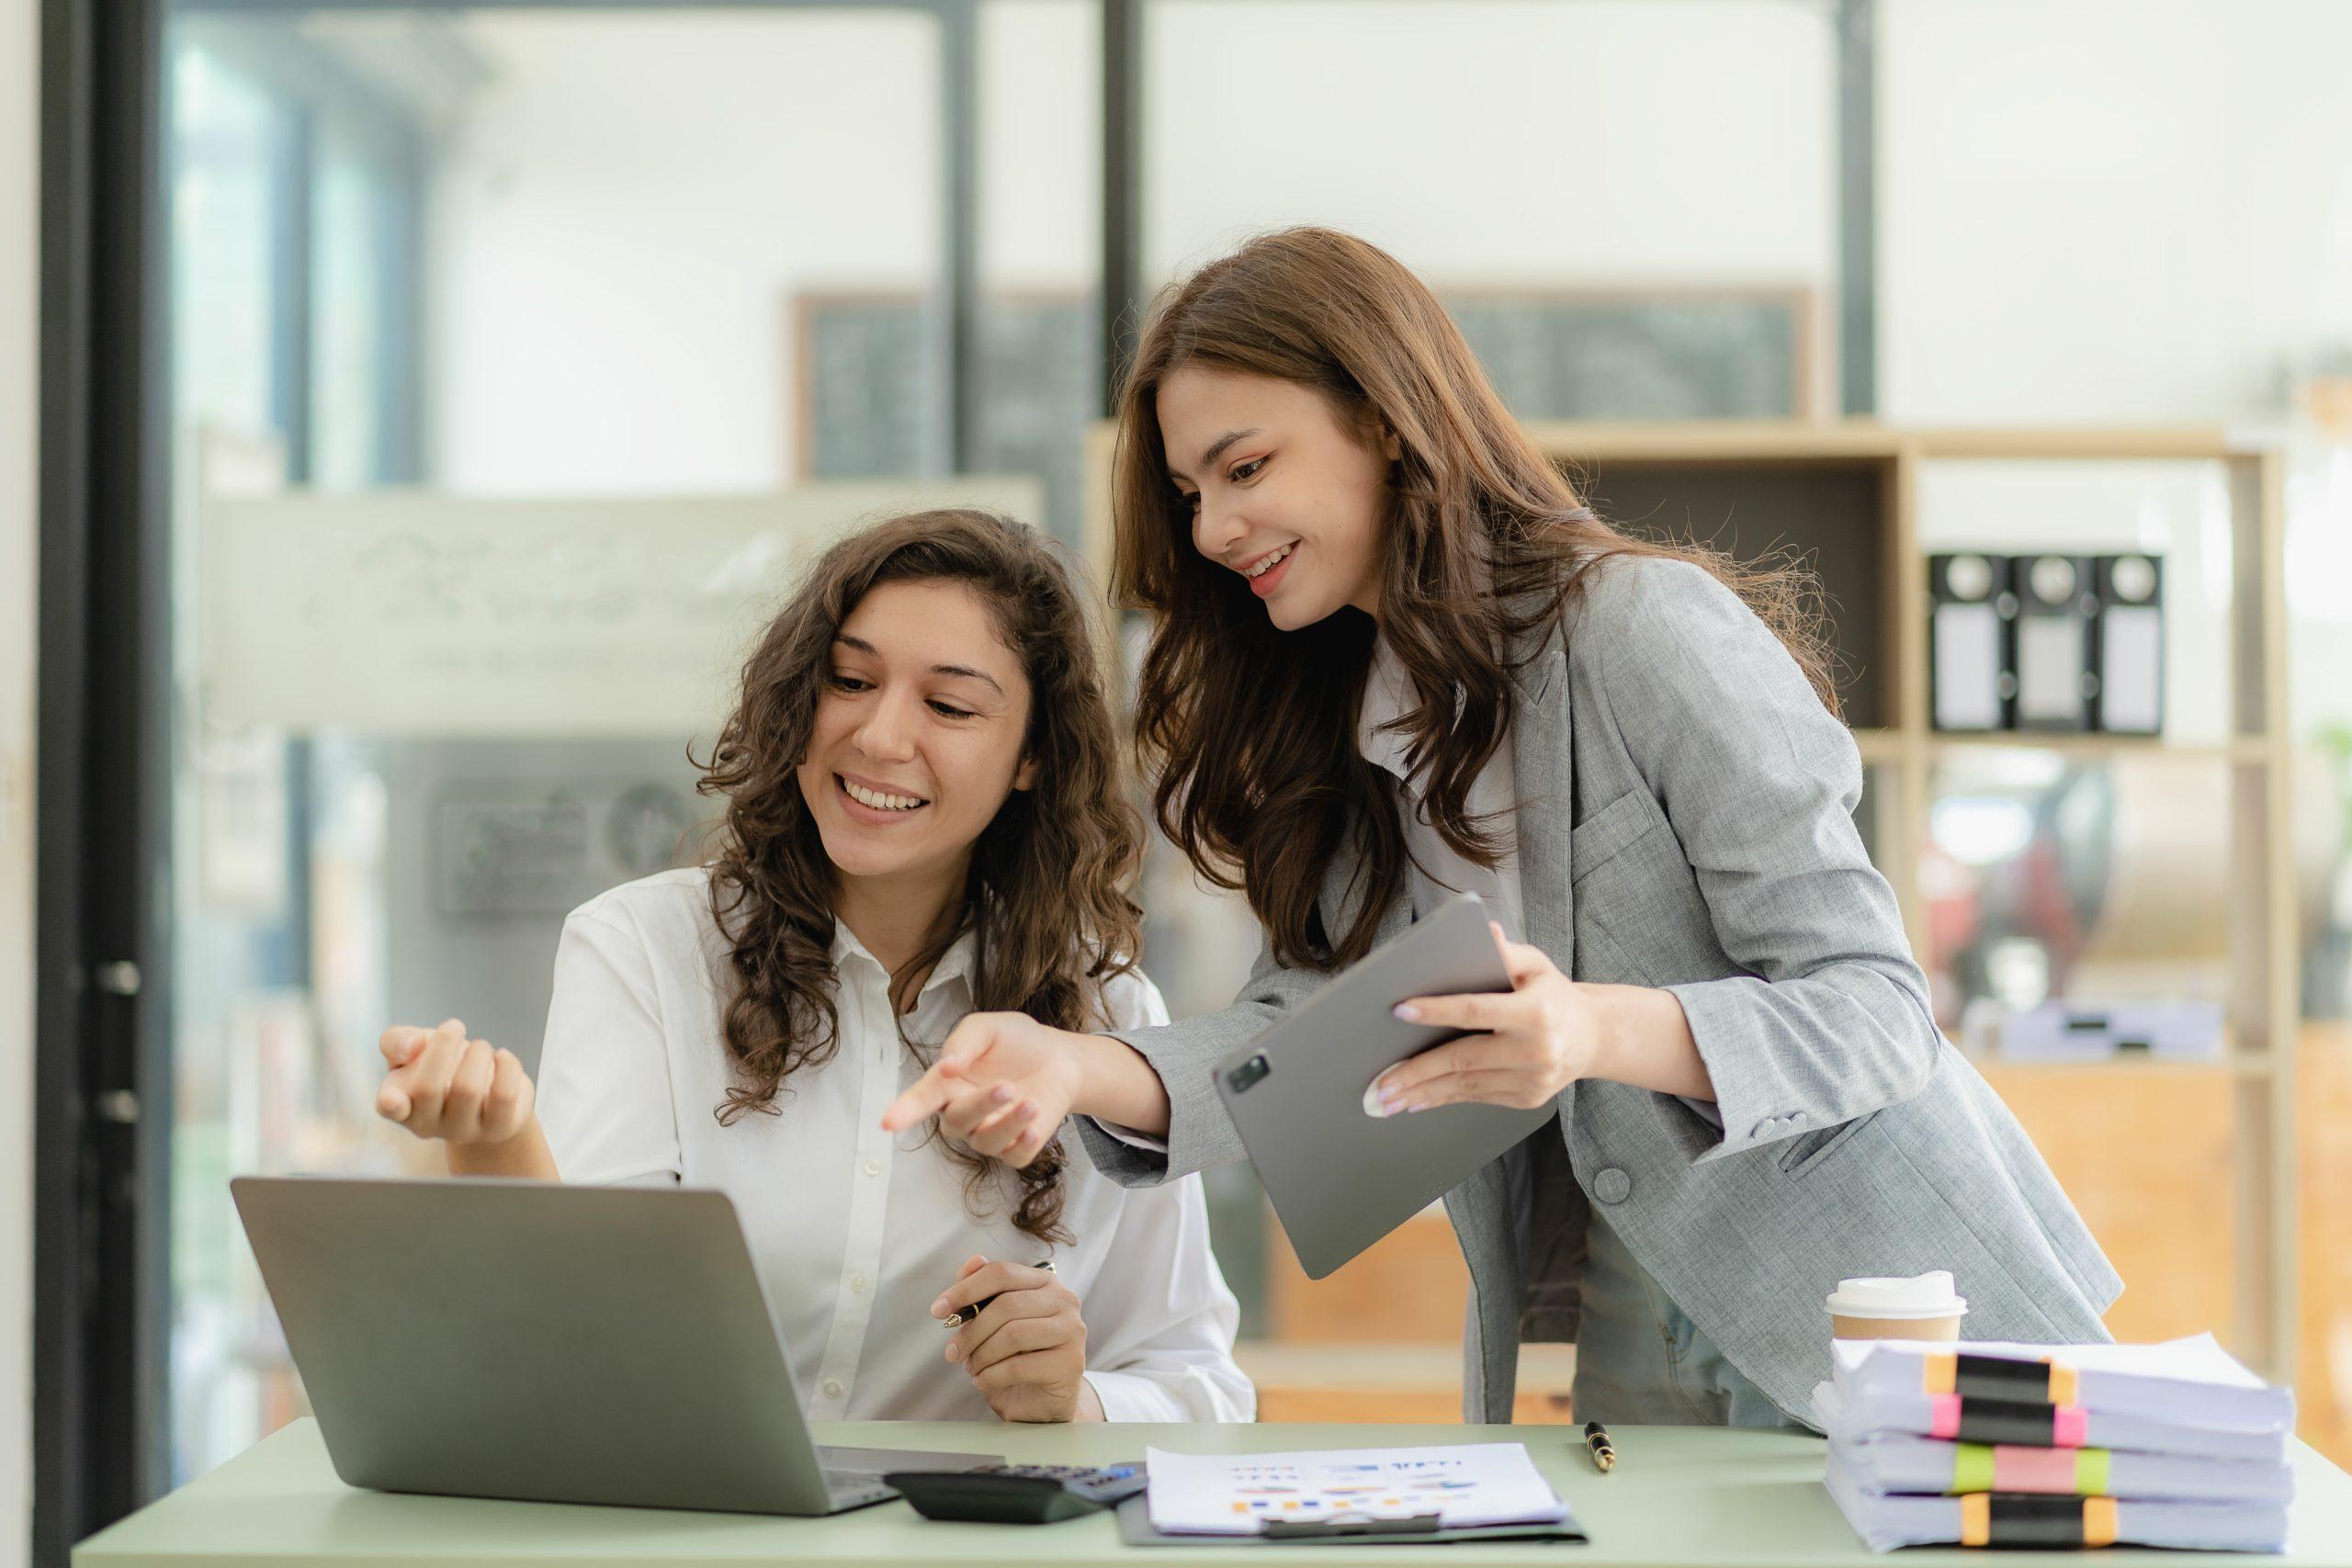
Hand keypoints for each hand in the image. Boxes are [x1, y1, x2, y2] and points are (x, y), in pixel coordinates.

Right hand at [375, 1019, 535, 1146]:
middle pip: (429, 1088)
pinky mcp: (498, 1128)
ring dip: (478, 1052)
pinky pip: (504, 1095)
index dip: (390, 1104)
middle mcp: (428, 1123)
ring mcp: (463, 1130)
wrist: (486, 1092)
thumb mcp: (413, 1047)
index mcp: (399, 1102)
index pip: (389, 1108)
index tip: (393, 1098)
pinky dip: (507, 1065)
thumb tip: (410, 1047)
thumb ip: (396, 1040)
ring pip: (467, 1090)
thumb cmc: (442, 1068)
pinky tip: (502, 1056)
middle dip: (444, 1045)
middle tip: (455, 1025)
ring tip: (481, 1046)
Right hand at [881, 1012, 1096, 1168]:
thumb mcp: (989, 1028)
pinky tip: (1034, 1127)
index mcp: (947, 1084)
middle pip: (958, 1121)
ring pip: (986, 1143)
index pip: (921, 1100)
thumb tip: (946, 1066)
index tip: (888, 1123)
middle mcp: (963, 1113)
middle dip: (981, 1105)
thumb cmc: (1017, 1042)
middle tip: (1007, 1086)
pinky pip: (1013, 1157)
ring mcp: (988, 1133)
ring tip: (1031, 1102)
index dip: (904, 1111)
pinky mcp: (1015, 1147)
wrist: (1060, 1058)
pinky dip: (1024, 1144)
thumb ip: (964, 1042)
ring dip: (1009, 1124)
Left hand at [935, 1255, 1100, 1422]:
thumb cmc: (1017, 1356)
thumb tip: (973, 1261)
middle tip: (953, 1352)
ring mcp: (1072, 1331)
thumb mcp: (994, 1321)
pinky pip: (1019, 1366)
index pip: (1002, 1272)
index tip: (938, 1311)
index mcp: (1044, 1282)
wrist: (1042, 1400)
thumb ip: (982, 1291)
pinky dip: (991, 1376)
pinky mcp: (1071, 1363)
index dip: (965, 1289)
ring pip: (1013, 1335)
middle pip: (1006, 1305)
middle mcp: (1064, 1300)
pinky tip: (984, 1381)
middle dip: (971, 1331)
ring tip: (972, 1368)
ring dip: (981, 1355)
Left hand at [1370, 924, 1603, 1113]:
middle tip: (1380, 1083)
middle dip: (1417, 1073)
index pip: (1476, 1010)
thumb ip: (1507, 951)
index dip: (1436, 1011)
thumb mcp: (1537, 965)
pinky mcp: (1527, 1098)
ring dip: (1423, 1094)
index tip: (1400, 1011)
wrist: (1593, 1037)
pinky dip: (1445, 1098)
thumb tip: (1485, 931)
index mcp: (1537, 1012)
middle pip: (1464, 1059)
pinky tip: (1418, 1101)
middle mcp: (1536, 1050)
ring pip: (1466, 1086)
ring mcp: (1533, 1079)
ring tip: (1388, 1098)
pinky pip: (1477, 1096)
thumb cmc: (1555, 995)